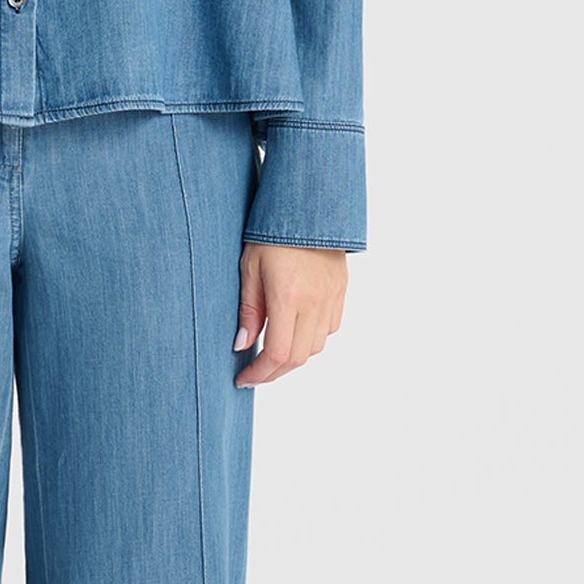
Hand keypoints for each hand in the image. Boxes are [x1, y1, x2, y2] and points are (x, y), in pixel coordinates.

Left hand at [233, 243, 346, 386]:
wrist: (309, 204)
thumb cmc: (271, 232)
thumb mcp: (249, 269)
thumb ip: (248, 310)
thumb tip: (242, 345)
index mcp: (288, 297)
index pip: (277, 353)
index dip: (260, 373)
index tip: (244, 379)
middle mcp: (314, 302)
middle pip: (298, 357)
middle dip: (275, 372)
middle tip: (254, 373)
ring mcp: (332, 297)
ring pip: (316, 346)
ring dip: (293, 356)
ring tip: (272, 352)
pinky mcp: (341, 291)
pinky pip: (330, 328)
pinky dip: (311, 338)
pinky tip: (294, 330)